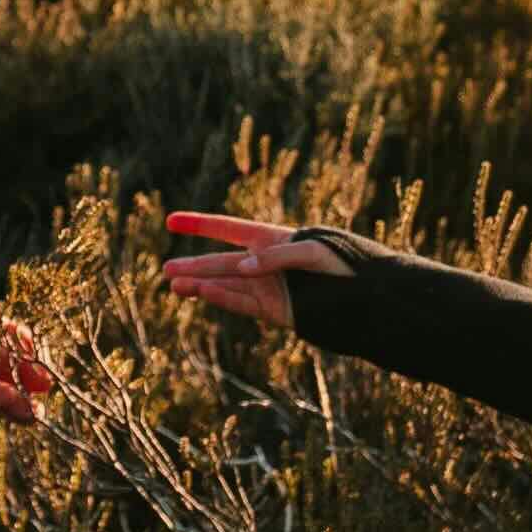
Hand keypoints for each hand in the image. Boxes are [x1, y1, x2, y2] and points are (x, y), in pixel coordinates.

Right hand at [155, 207, 341, 335]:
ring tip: (175, 286)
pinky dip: (222, 298)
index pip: (227, 229)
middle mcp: (264, 263)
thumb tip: (242, 269)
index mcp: (271, 238)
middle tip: (166, 270)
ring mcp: (267, 287)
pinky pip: (242, 303)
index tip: (171, 221)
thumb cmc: (342, 263)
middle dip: (194, 266)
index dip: (199, 224)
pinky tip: (202, 293)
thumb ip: (275, 257)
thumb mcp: (313, 253)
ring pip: (226, 285)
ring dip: (201, 285)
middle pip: (221, 262)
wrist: (365, 297)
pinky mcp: (274, 310)